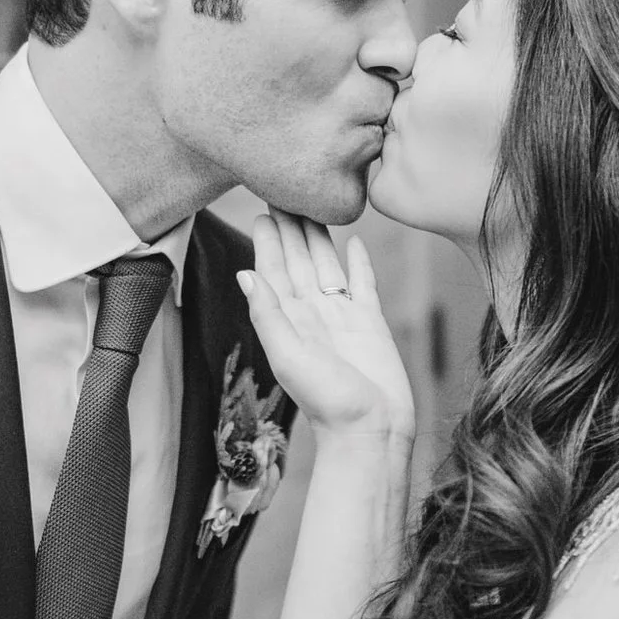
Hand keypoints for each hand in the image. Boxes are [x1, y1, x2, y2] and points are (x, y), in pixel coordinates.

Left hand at [242, 212, 413, 437]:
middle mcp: (313, 314)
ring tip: (316, 203)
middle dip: (291, 226)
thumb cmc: (328, 403)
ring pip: (327, 265)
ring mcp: (342, 316)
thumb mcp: (289, 356)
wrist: (372, 431)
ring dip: (319, 235)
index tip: (262, 207)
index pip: (273, 269)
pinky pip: (363, 284)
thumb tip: (246, 273)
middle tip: (285, 187)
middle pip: (299, 259)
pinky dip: (358, 262)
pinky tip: (355, 241)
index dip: (268, 239)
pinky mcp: (371, 322)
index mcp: (288, 320)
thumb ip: (268, 314)